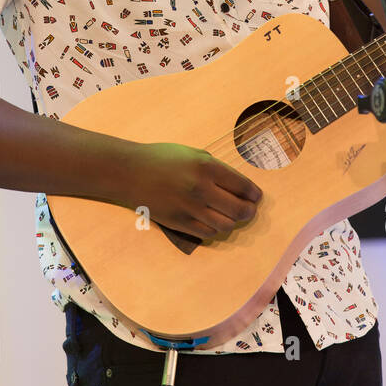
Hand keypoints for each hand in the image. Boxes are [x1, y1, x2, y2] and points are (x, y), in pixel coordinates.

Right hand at [128, 141, 262, 240]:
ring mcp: (190, 208)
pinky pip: (208, 232)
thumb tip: (238, 185)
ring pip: (226, 225)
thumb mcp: (192, 153)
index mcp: (206, 167)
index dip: (254, 194)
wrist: (129, 172)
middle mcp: (201, 189)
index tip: (256, 196)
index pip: (242, 186)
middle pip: (239, 210)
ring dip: (233, 221)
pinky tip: (214, 220)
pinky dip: (216, 228)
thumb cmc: (162, 158)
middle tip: (249, 208)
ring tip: (232, 215)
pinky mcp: (179, 223)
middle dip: (249, 211)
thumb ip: (216, 168)